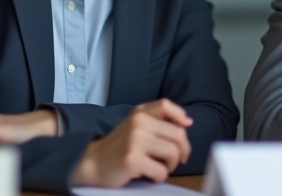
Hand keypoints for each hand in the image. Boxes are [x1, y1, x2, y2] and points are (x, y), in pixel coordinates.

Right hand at [71, 99, 193, 186]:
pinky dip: (159, 176)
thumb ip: (157, 120)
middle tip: (175, 159)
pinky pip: (161, 171)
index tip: (186, 126)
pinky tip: (150, 175)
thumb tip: (187, 122)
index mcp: (140, 113)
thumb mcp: (136, 126)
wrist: (93, 162)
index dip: (180, 115)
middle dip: (182, 150)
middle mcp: (138, 123)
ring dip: (171, 165)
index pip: (165, 105)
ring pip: (173, 153)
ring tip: (161, 167)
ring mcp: (135, 141)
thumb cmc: (120, 146)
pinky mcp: (132, 159)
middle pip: (178, 134)